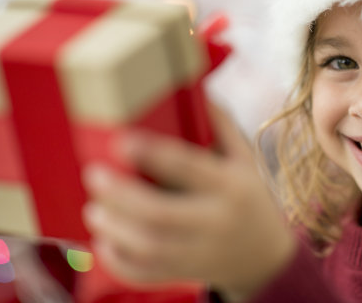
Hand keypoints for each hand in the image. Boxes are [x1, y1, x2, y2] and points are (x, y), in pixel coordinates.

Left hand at [82, 103, 295, 300]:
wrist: (267, 256)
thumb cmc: (251, 199)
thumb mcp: (246, 160)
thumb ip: (223, 126)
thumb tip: (198, 88)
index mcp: (232, 186)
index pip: (187, 167)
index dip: (151, 153)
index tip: (120, 141)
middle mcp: (217, 220)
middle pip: (159, 213)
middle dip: (120, 195)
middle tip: (94, 175)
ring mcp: (202, 251)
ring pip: (148, 247)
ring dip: (113, 229)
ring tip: (94, 209)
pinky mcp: (188, 272)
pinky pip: (148, 273)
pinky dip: (119, 261)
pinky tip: (104, 242)